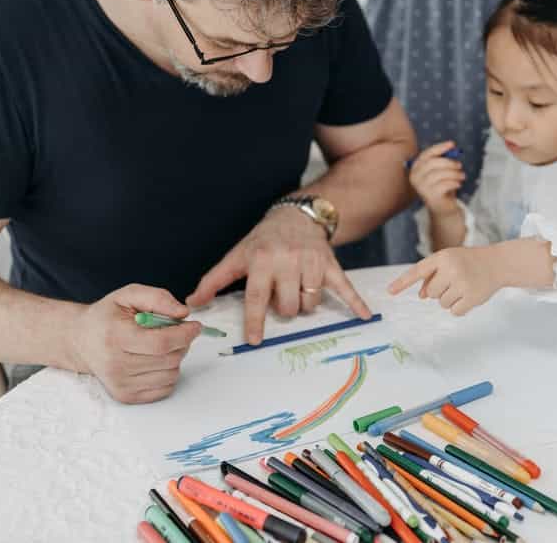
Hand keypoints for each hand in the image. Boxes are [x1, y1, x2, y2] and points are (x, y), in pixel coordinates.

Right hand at [69, 284, 200, 403]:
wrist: (81, 341)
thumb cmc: (107, 317)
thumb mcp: (129, 295)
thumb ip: (158, 298)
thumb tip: (183, 313)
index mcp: (115, 337)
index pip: (161, 343)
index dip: (185, 334)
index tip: (195, 326)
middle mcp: (115, 365)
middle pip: (170, 359)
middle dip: (181, 343)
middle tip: (174, 332)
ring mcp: (120, 384)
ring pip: (171, 374)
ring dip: (175, 358)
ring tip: (159, 346)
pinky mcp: (126, 397)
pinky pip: (165, 388)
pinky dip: (167, 373)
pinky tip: (154, 360)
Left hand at [187, 207, 371, 344]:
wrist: (296, 216)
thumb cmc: (263, 240)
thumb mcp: (237, 255)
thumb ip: (215, 280)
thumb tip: (192, 303)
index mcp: (262, 260)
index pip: (257, 296)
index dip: (255, 320)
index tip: (254, 340)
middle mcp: (288, 261)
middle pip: (288, 306)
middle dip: (284, 309)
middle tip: (280, 298)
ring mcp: (312, 263)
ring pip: (310, 302)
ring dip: (303, 305)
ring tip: (297, 291)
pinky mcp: (331, 264)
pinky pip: (344, 287)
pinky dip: (355, 303)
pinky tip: (364, 316)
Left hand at [387, 246, 504, 315]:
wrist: (497, 263)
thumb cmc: (468, 262)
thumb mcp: (448, 261)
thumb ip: (432, 275)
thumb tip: (421, 295)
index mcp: (442, 257)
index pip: (418, 271)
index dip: (402, 282)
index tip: (389, 291)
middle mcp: (451, 269)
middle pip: (430, 293)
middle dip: (439, 291)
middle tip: (454, 282)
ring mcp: (462, 283)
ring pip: (442, 303)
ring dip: (450, 299)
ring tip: (463, 286)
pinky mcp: (472, 297)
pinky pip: (454, 312)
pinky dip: (460, 307)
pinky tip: (469, 296)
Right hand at [409, 141, 464, 215]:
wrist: (442, 207)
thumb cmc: (442, 186)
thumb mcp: (441, 171)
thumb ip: (444, 160)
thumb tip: (452, 149)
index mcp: (416, 168)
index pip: (426, 154)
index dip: (440, 148)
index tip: (452, 144)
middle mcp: (415, 177)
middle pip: (432, 163)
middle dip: (449, 162)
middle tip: (460, 165)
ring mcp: (421, 187)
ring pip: (440, 174)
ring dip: (454, 174)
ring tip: (461, 176)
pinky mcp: (430, 196)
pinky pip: (445, 184)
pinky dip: (455, 182)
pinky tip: (458, 184)